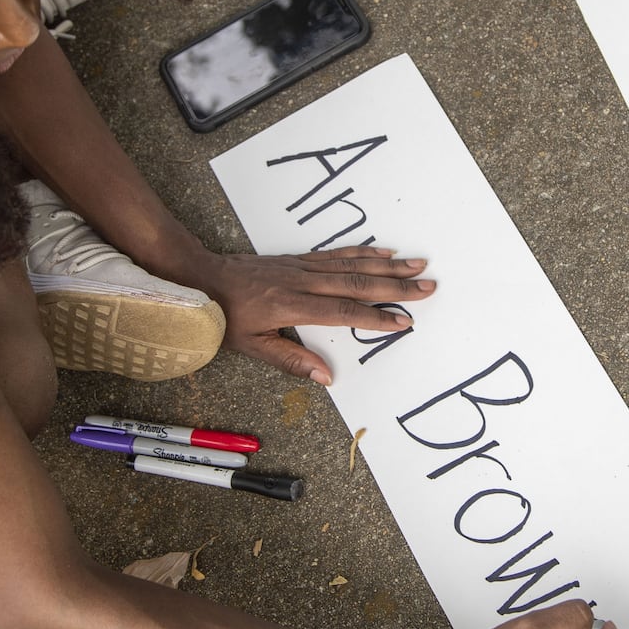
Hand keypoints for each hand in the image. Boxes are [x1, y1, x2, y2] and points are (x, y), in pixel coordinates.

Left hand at [198, 246, 435, 382]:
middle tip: (427, 286)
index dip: (375, 316)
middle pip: (356, 282)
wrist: (201, 276)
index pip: (343, 311)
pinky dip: (363, 252)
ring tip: (417, 264)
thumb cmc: (224, 316)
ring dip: (387, 265)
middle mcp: (302, 281)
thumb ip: (290, 360)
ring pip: (351, 264)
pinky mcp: (298, 258)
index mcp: (292, 305)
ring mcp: (301, 266)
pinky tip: (383, 251)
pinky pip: (336, 254)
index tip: (403, 320)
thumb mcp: (250, 346)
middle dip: (395, 285)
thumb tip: (326, 377)